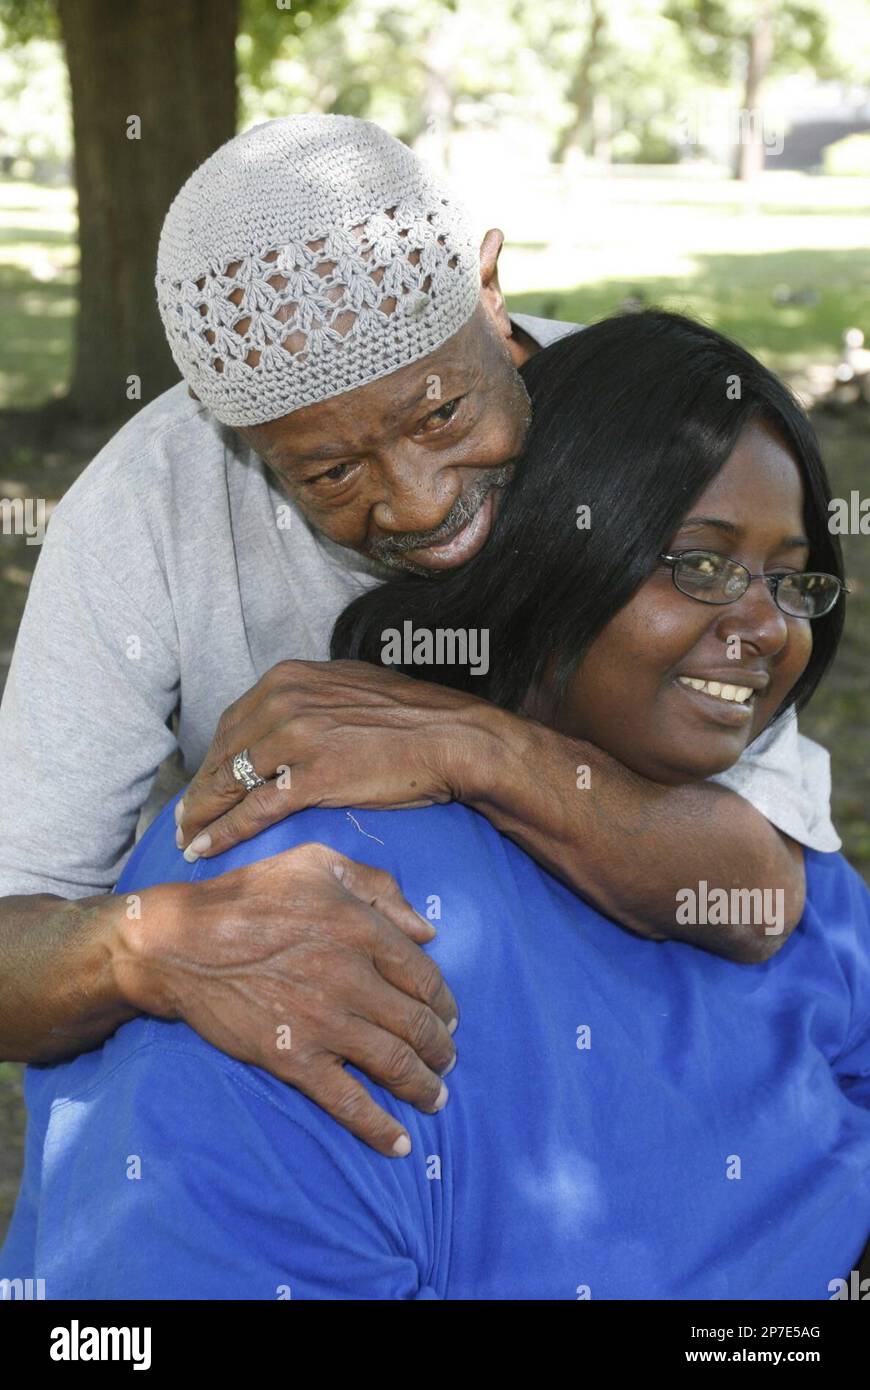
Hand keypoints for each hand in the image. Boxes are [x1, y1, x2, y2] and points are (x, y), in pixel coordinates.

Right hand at [114, 842, 458, 1155]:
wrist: (179, 942)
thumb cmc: (248, 895)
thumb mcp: (317, 863)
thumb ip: (378, 887)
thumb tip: (425, 931)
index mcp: (360, 928)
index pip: (424, 975)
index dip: (444, 1002)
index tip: (449, 1016)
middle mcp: (351, 977)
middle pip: (418, 1024)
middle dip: (442, 1049)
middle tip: (447, 1060)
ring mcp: (323, 1022)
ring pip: (395, 1064)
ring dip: (424, 1087)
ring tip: (436, 1098)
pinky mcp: (292, 1059)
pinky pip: (348, 1102)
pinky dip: (379, 1127)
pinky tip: (400, 1143)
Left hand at [176, 659, 487, 859]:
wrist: (454, 738)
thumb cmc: (411, 718)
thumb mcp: (347, 689)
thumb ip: (308, 699)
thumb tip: (284, 717)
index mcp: (288, 678)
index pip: (231, 723)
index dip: (211, 760)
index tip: (202, 784)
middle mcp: (283, 702)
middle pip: (221, 753)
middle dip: (199, 790)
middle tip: (185, 819)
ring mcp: (295, 739)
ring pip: (229, 783)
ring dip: (201, 816)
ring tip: (186, 840)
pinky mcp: (310, 777)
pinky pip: (252, 810)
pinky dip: (222, 832)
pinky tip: (203, 849)